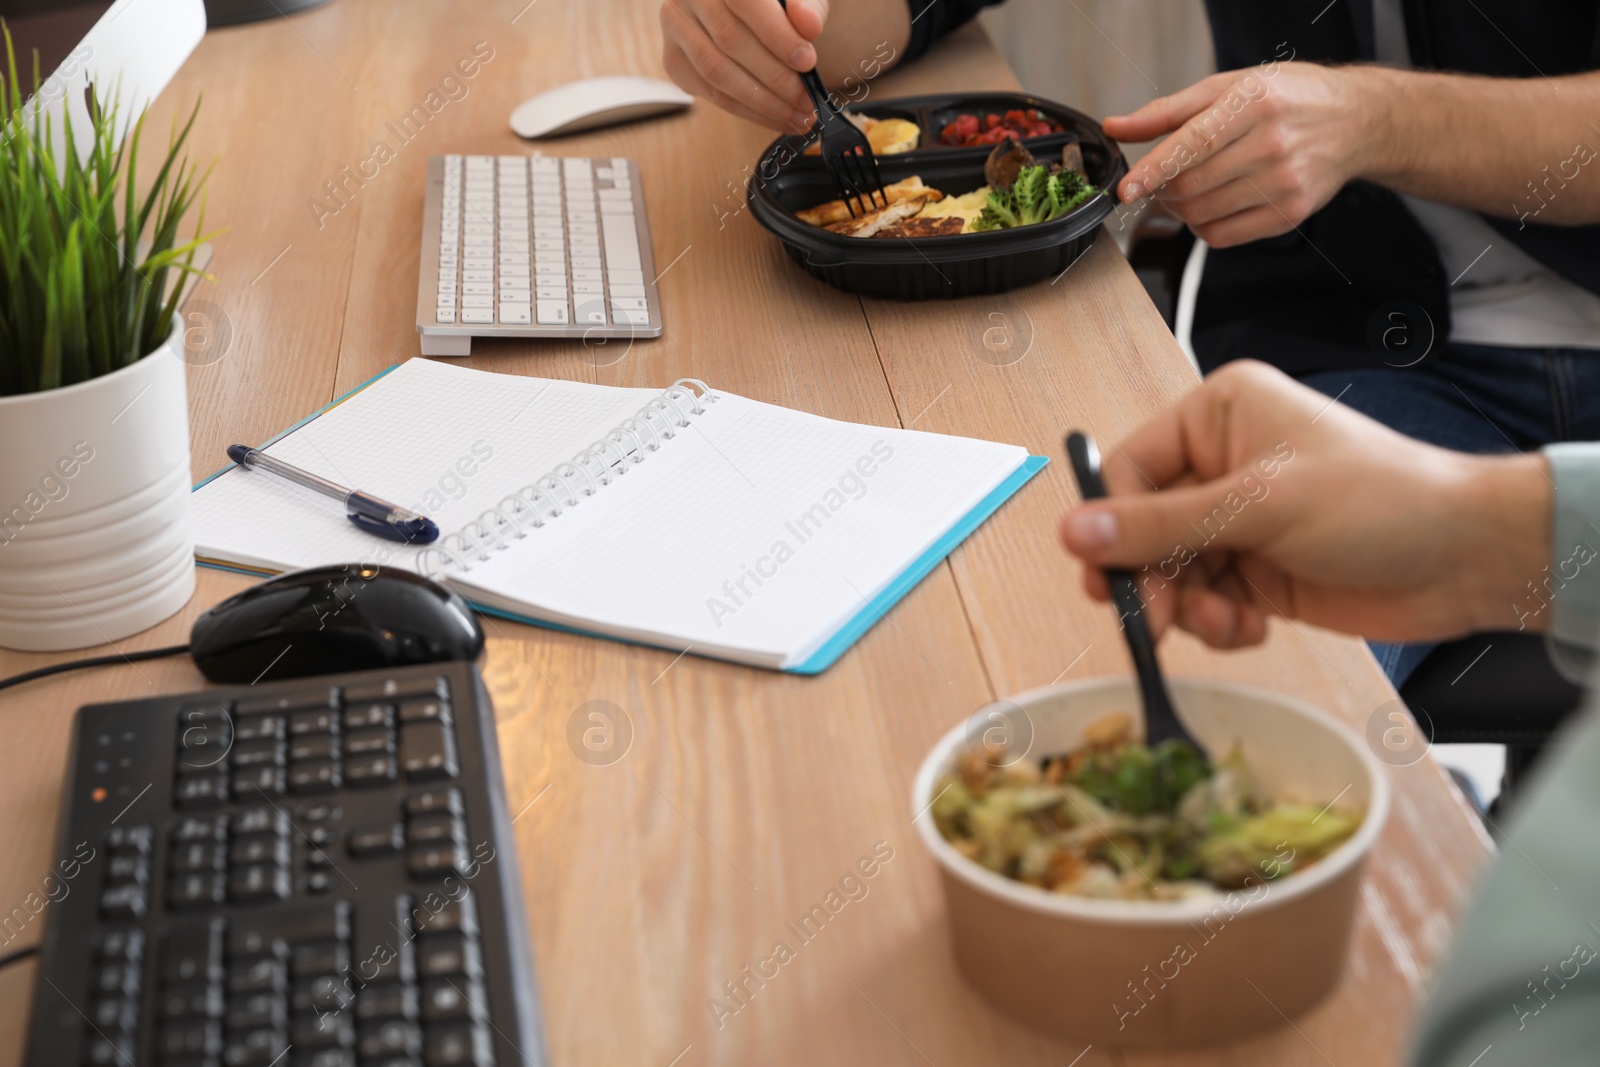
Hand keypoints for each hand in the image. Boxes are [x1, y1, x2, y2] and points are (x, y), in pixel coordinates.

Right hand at [660, 0, 825, 130]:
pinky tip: (773, 115)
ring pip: (716, 72)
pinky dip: (745, 110)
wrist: (749, 14)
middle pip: (730, 41)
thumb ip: (806, 6)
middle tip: (807, 100)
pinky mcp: (673, 60)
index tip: (807, 62)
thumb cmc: (774, 4)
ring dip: (761, 102)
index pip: (745, 3)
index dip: (777, 35)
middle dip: (775, 77)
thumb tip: (809, 26)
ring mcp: (675, 28)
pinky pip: (709, 92)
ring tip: (795, 115)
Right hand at [1058, 361, 1551, 648]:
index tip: (1107, 576)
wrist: (1466, 559)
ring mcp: (1237, 520)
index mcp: (1218, 415)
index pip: (1129, 470)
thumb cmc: (1382, 500)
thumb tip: (1072, 531)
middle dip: (1148, 578)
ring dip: (1186, 609)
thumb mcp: (1261, 505)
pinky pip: (1201, 602)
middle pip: (1140, 528)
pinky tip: (1250, 628)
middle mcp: (1220, 463)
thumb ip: (1161, 524)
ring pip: (1168, 573)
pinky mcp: (1254, 570)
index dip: (1113, 526)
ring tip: (1224, 624)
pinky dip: (1215, 624)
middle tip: (1152, 621)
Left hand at [1104, 63, 1382, 247]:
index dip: (1155, 169)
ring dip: (1179, 209)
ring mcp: (1285, 183)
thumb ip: (1167, 111)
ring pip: (1202, 216)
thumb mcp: (1228, 87)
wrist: (1354, 120)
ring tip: (1188, 188)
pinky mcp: (1291, 213)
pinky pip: (1223, 237)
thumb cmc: (1285, 98)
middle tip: (1160, 180)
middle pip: (1191, 186)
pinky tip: (1212, 205)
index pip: (1195, 143)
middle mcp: (1273, 144)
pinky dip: (1203, 226)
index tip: (1126, 189)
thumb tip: (1115, 127)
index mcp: (1254, 103)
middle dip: (1161, 190)